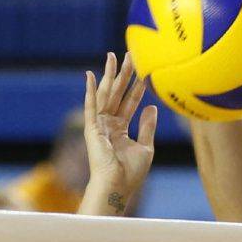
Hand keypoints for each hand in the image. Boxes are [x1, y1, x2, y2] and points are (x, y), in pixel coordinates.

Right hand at [83, 51, 157, 201]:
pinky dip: (90, 90)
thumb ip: (147, 126)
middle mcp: (108, 124)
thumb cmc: (131, 172)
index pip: (129, 103)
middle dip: (124, 75)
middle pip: (117, 94)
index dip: (137, 88)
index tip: (143, 72)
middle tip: (130, 55)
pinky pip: (91, 106)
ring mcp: (99, 125)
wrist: (118, 186)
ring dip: (109, 75)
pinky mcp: (92, 128)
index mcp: (120, 129)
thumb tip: (151, 106)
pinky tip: (89, 75)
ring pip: (106, 95)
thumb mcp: (145, 147)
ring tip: (113, 56)